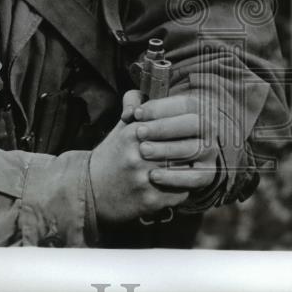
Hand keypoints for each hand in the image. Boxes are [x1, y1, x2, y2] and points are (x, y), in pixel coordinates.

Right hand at [89, 90, 189, 223]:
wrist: (88, 191)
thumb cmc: (111, 156)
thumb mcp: (121, 128)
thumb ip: (136, 105)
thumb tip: (147, 90)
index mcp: (135, 132)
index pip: (175, 124)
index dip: (189, 127)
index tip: (197, 129)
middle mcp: (139, 154)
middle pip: (184, 147)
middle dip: (194, 148)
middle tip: (203, 147)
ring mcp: (144, 178)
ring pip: (185, 170)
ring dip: (192, 169)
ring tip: (194, 166)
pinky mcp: (148, 201)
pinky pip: (180, 193)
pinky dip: (184, 189)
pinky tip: (182, 184)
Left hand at [130, 93, 218, 192]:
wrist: (158, 171)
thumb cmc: (149, 136)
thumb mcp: (143, 118)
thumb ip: (134, 105)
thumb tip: (128, 113)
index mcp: (199, 111)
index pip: (185, 104)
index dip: (161, 107)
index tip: (137, 114)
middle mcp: (209, 131)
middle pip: (194, 124)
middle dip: (165, 127)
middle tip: (139, 132)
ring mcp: (210, 154)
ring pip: (195, 149)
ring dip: (168, 150)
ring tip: (143, 152)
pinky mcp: (207, 176)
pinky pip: (195, 177)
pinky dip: (175, 177)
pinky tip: (153, 176)